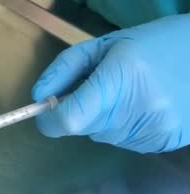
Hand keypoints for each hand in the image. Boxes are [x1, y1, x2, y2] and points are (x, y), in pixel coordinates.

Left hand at [32, 14, 189, 152]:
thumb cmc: (153, 45)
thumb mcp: (105, 46)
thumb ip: (65, 69)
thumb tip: (37, 97)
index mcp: (119, 79)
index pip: (68, 119)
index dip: (49, 119)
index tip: (47, 111)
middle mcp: (135, 110)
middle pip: (82, 128)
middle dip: (80, 112)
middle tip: (103, 89)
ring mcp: (151, 130)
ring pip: (102, 136)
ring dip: (105, 119)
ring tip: (132, 94)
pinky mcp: (162, 143)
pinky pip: (124, 141)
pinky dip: (125, 127)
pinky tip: (145, 106)